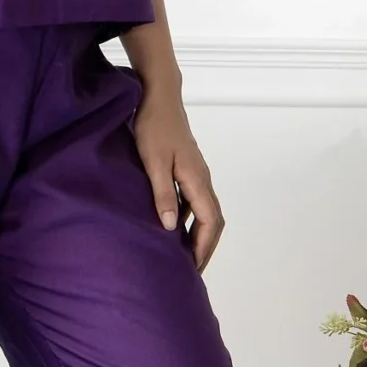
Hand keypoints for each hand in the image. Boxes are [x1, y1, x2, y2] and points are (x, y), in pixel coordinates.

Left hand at [132, 85, 224, 271]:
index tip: (193, 268)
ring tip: (184, 254)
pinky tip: (174, 227)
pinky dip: (191, 219)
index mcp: (197, 179)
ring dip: (199, 234)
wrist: (158, 96)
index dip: (204, 247)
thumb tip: (170, 228)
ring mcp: (196, 173)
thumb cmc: (153, 127)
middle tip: (192, 269)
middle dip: (205, 246)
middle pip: (214, 220)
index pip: (210, 221)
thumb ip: (162, 194)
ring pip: (206, 211)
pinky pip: (195, 201)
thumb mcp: (153, 162)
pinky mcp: (187, 169)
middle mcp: (202, 178)